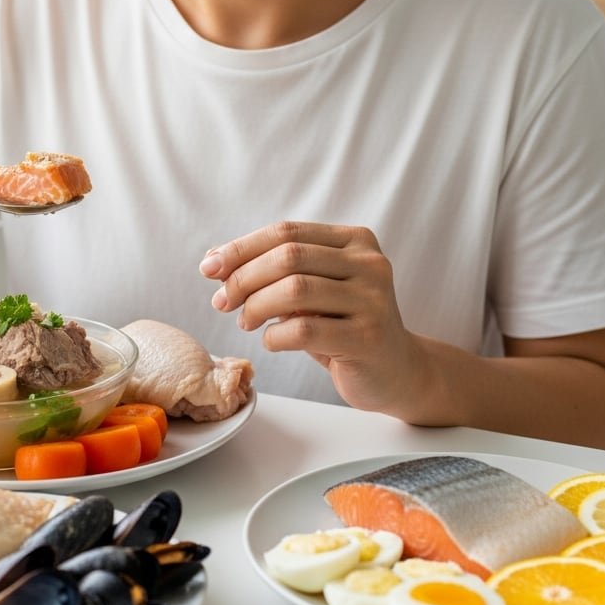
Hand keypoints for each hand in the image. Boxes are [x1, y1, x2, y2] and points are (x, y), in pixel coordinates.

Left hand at [199, 221, 429, 411]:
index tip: (209, 267)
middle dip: (243, 278)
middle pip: (288, 257)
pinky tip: (272, 342)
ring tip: (246, 322)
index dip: (241, 248)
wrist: (396, 372)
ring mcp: (373, 300)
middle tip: (222, 302)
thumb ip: (273, 271)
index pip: (286, 232)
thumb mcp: (311, 291)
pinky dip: (275, 336)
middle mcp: (370, 263)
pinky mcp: (368, 338)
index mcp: (355, 241)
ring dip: (256, 306)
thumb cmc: (344, 327)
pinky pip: (304, 330)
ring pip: (294, 290)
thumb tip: (215, 259)